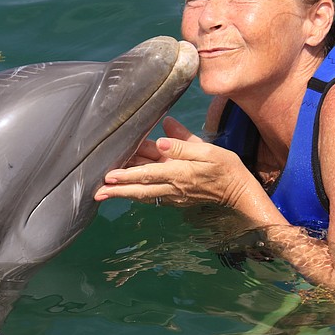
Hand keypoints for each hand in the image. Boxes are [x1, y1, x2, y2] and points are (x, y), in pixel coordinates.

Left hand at [94, 116, 250, 209]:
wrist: (239, 193)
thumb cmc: (226, 168)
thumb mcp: (209, 151)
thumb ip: (184, 143)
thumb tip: (161, 136)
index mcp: (180, 172)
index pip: (148, 173)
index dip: (128, 175)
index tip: (109, 176)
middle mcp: (173, 186)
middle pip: (140, 189)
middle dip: (118, 191)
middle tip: (96, 192)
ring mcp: (174, 195)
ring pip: (144, 194)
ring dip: (123, 194)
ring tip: (102, 194)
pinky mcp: (176, 198)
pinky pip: (152, 195)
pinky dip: (137, 193)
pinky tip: (125, 190)